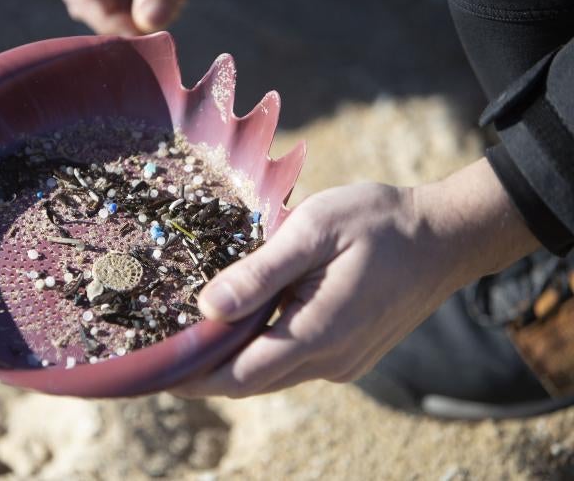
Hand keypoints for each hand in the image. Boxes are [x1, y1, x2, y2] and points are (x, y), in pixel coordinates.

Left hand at [174, 158, 538, 397]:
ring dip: (234, 363)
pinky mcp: (353, 354)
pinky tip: (247, 326)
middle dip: (206, 374)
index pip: (239, 375)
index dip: (193, 378)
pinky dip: (264, 353)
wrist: (446, 236)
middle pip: (251, 381)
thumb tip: (208, 307)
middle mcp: (331, 360)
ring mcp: (345, 361)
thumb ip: (260, 272)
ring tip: (196, 340)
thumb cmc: (379, 222)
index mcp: (317, 332)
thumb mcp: (314, 230)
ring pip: (273, 375)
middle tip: (166, 354)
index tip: (156, 372)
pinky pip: (296, 364)